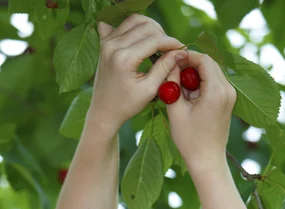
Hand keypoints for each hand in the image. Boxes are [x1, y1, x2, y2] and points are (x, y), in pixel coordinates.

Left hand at [85, 13, 186, 135]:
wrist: (103, 112)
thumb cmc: (126, 105)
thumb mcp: (149, 90)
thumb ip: (164, 68)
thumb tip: (180, 52)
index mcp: (124, 59)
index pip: (154, 40)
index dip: (171, 42)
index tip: (182, 48)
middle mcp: (113, 46)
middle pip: (145, 26)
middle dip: (162, 35)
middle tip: (170, 49)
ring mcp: (107, 42)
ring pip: (134, 20)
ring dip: (150, 28)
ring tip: (158, 43)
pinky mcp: (104, 43)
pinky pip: (120, 25)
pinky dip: (133, 27)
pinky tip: (140, 38)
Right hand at [166, 52, 236, 169]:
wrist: (207, 160)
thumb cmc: (190, 140)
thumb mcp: (176, 110)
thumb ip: (173, 83)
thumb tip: (170, 64)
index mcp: (216, 91)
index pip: (204, 60)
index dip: (187, 55)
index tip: (173, 58)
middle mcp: (228, 90)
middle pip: (210, 63)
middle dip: (191, 64)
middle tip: (174, 71)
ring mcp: (230, 95)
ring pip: (212, 72)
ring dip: (196, 74)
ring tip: (180, 87)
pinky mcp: (228, 101)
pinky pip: (214, 83)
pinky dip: (201, 83)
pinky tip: (189, 96)